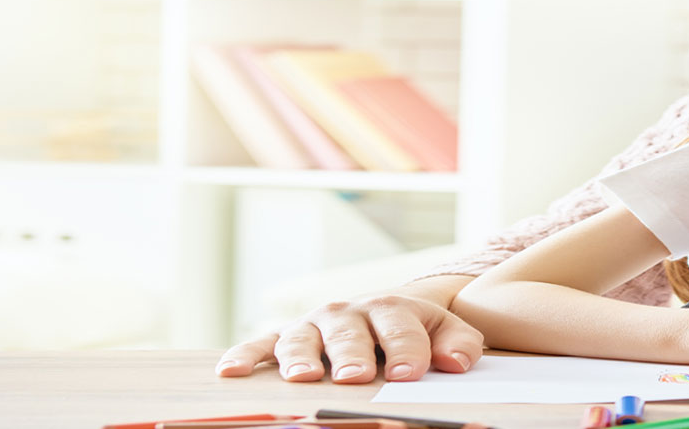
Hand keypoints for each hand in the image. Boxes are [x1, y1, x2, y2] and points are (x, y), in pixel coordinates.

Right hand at [216, 276, 487, 382]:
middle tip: (355, 377)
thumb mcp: (444, 331)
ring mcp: (313, 325)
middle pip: (349, 334)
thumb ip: (459, 344)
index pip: (401, 330)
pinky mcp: (284, 338)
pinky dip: (244, 356)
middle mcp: (348, 314)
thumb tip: (456, 363)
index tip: (408, 374)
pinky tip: (230, 372)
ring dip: (300, 357)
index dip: (406, 351)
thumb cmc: (416, 332)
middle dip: (351, 354)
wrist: (384, 313)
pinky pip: (261, 346)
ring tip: (302, 378)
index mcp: (391, 309)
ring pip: (302, 338)